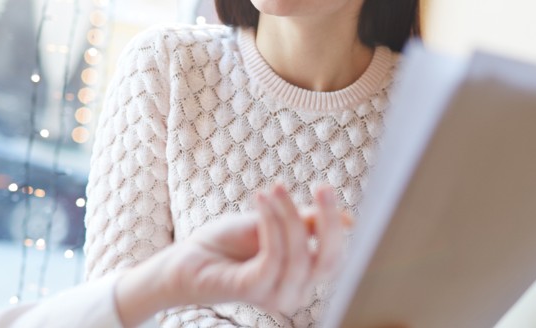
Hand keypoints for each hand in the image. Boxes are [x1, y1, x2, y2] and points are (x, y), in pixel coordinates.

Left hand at [113, 183, 348, 325]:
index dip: (336, 224)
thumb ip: (306, 223)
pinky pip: (274, 258)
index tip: (326, 189)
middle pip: (329, 262)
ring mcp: (275, 296)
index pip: (336, 257)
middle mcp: (296, 291)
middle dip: (327, 222)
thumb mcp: (273, 223)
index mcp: (304, 277)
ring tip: (271, 191)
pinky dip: (271, 226)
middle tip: (321, 187)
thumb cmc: (228, 243)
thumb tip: (349, 221)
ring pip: (300, 256)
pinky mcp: (252, 292)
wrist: (186, 259)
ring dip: (288, 216)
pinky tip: (261, 202)